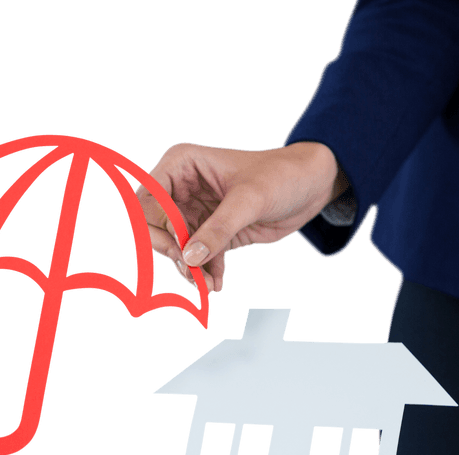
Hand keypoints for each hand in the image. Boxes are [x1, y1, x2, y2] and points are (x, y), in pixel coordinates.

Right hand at [137, 141, 347, 292]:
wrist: (311, 186)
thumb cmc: (282, 175)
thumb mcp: (250, 200)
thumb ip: (218, 229)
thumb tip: (189, 258)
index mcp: (181, 166)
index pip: (147, 199)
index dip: (156, 225)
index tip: (179, 245)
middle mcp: (181, 189)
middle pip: (155, 228)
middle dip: (172, 253)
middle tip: (192, 272)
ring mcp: (194, 213)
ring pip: (175, 248)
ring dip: (189, 269)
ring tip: (207, 284)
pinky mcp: (210, 234)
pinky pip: (197, 259)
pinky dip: (204, 273)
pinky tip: (217, 285)